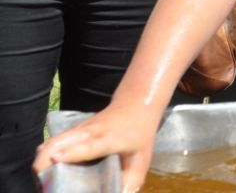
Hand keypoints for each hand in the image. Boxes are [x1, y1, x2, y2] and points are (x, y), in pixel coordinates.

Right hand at [34, 102, 160, 192]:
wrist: (136, 103)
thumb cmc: (140, 134)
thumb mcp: (142, 158)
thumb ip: (130, 181)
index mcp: (109, 139)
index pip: (89, 145)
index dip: (73, 152)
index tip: (56, 159)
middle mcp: (90, 132)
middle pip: (59, 142)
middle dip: (43, 163)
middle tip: (43, 186)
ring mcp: (79, 129)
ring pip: (52, 142)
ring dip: (41, 161)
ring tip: (42, 182)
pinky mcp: (72, 130)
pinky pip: (53, 143)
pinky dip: (44, 157)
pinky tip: (46, 172)